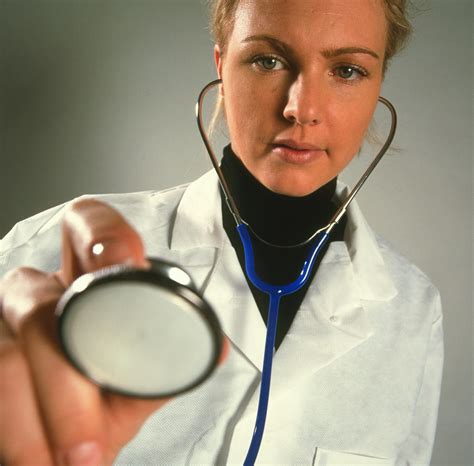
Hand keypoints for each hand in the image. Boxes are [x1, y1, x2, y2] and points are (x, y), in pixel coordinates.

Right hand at [0, 199, 227, 465]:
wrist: (61, 443)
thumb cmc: (100, 400)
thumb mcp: (134, 383)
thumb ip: (168, 362)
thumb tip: (216, 348)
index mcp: (84, 284)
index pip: (85, 226)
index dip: (102, 232)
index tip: (126, 260)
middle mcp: (35, 293)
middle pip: (42, 307)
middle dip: (67, 382)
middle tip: (89, 441)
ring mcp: (0, 324)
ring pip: (8, 358)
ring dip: (40, 422)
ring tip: (73, 461)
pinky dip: (17, 434)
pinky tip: (36, 458)